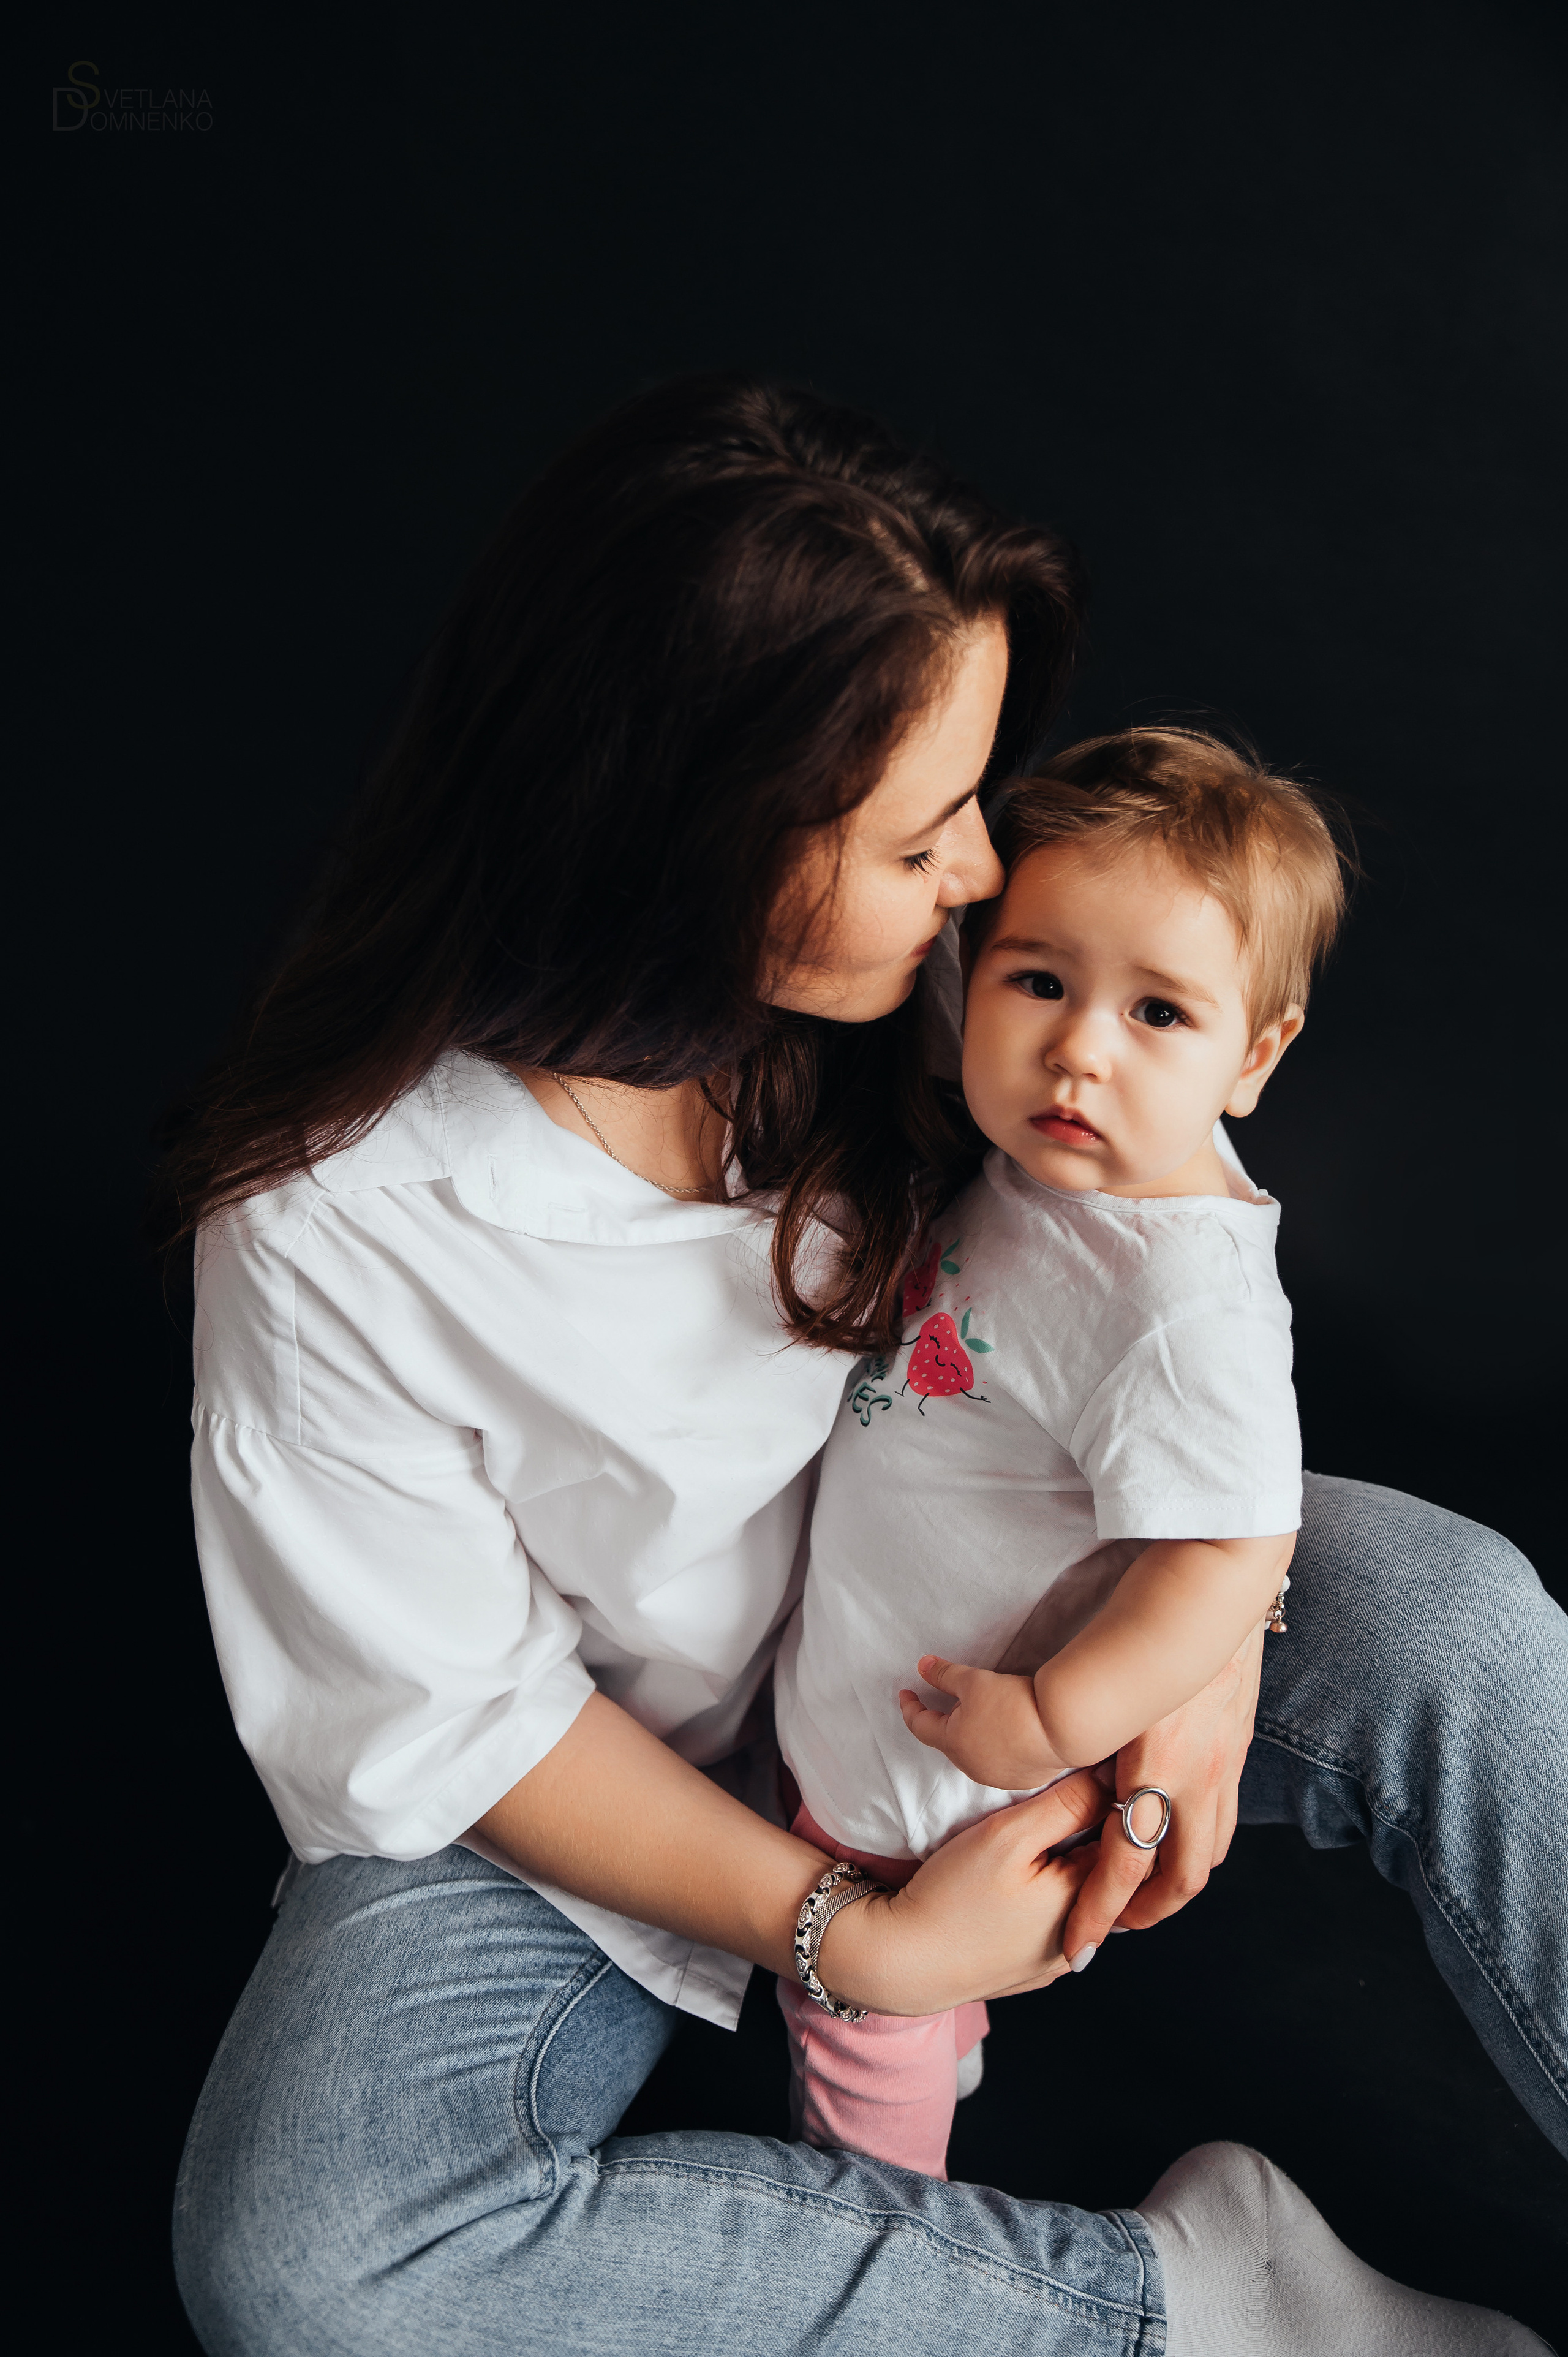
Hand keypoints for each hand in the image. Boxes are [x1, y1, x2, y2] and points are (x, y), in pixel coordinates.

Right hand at [817, 1768, 1112, 2015]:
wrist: (901, 1961)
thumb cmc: (951, 1896)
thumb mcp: (1009, 1836)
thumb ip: (1067, 1804)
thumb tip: (1115, 1775)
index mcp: (1091, 1906)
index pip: (1122, 1838)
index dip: (1101, 1798)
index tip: (1077, 1773)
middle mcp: (1087, 1942)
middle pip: (1100, 1867)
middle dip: (1082, 1832)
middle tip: (1045, 1803)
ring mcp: (1059, 1960)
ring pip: (1076, 1894)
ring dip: (1063, 1863)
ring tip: (1027, 1841)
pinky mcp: (1032, 1968)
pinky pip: (1053, 1919)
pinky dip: (1043, 1894)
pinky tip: (1014, 1882)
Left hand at [898, 1655, 1066, 1787]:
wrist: (1063, 1727)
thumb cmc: (1013, 1703)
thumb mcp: (973, 1681)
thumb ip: (945, 1674)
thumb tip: (922, 1666)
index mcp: (953, 1743)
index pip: (920, 1725)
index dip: (910, 1707)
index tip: (905, 1693)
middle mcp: (971, 1767)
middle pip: (948, 1741)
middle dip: (943, 1721)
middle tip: (945, 1700)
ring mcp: (997, 1777)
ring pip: (974, 1754)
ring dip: (971, 1736)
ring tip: (981, 1715)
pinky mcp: (1022, 1779)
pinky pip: (1000, 1763)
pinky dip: (996, 1747)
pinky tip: (1008, 1734)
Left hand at [1061, 1622, 1263, 1962]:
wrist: (1214, 1590)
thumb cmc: (1146, 1627)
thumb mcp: (1105, 1689)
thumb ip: (1087, 1739)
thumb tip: (1052, 1772)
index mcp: (1152, 1766)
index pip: (1123, 1866)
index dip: (1099, 1912)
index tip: (1078, 1943)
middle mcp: (1196, 1775)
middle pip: (1177, 1879)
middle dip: (1145, 1913)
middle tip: (1114, 1925)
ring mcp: (1225, 1765)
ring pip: (1208, 1855)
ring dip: (1177, 1884)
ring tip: (1145, 1892)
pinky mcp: (1238, 1749)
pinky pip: (1225, 1818)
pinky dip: (1202, 1842)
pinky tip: (1179, 1835)